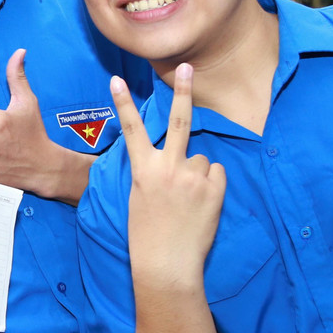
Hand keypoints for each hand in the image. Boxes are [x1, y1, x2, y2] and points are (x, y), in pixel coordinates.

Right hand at [112, 64, 224, 285]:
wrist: (167, 264)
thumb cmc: (148, 235)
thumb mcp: (140, 197)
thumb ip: (155, 172)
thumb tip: (180, 156)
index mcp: (143, 170)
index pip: (131, 129)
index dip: (123, 103)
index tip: (117, 80)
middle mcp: (168, 168)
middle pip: (178, 121)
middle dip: (182, 91)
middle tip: (187, 68)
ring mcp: (193, 177)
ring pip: (200, 158)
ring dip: (197, 172)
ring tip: (188, 200)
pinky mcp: (214, 189)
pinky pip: (215, 173)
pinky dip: (211, 184)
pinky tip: (201, 204)